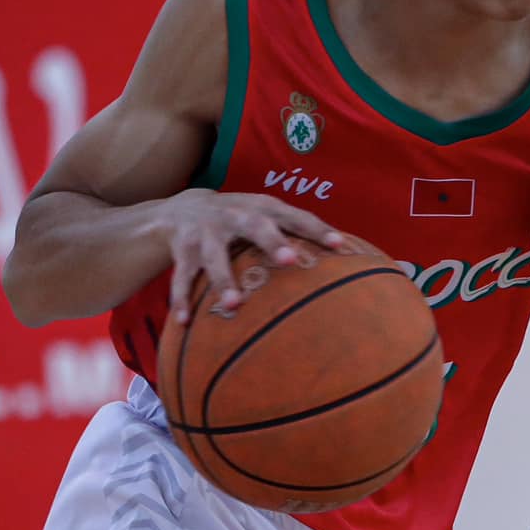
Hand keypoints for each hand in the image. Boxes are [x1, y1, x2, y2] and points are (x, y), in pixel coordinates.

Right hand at [158, 188, 371, 322]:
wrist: (182, 208)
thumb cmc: (242, 217)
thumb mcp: (266, 215)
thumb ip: (298, 231)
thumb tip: (347, 257)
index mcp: (262, 207)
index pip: (295, 216)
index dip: (317, 229)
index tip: (340, 245)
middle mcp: (234, 215)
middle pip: (255, 227)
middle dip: (272, 242)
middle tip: (290, 260)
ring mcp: (205, 233)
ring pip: (214, 257)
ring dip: (223, 280)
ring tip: (234, 304)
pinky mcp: (183, 251)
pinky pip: (182, 277)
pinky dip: (181, 300)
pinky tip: (185, 322)